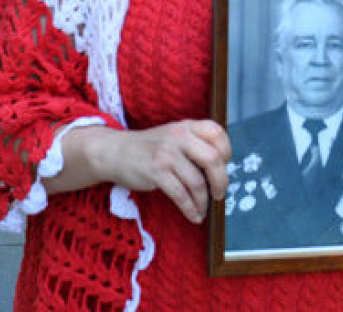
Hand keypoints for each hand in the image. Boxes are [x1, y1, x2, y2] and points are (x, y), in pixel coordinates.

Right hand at [85, 120, 230, 223]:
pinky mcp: (156, 173)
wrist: (116, 152)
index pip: (217, 133)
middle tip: (220, 194)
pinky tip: (193, 216)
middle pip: (213, 160)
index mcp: (187, 126)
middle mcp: (179, 137)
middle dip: (221, 181)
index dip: (226, 150)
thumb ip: (195, 143)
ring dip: (204, 201)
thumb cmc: (151, 148)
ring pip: (197, 182)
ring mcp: (167, 155)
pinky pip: (181, 196)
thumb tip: (221, 168)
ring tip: (203, 209)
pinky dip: (190, 209)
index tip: (225, 166)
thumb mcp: (174, 135)